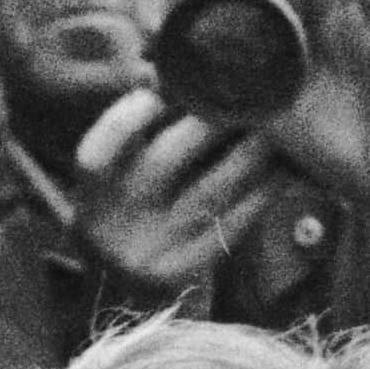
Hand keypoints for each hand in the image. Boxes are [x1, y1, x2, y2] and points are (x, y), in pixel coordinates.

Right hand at [61, 87, 293, 295]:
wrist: (126, 302)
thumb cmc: (126, 219)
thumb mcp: (112, 182)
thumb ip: (129, 129)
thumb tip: (155, 65)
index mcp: (88, 198)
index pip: (97, 153)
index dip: (128, 115)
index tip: (157, 89)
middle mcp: (115, 227)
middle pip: (165, 160)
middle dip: (210, 120)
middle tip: (244, 91)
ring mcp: (153, 253)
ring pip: (211, 189)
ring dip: (250, 151)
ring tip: (273, 124)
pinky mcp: (188, 272)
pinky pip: (234, 223)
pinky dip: (262, 192)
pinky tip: (282, 169)